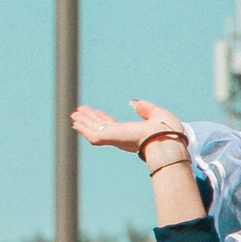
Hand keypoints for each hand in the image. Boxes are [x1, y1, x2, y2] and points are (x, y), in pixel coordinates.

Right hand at [71, 100, 186, 156]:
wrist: (166, 138)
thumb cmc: (166, 130)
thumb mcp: (155, 114)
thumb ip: (144, 108)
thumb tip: (133, 102)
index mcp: (132, 133)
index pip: (113, 126)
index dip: (103, 118)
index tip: (97, 112)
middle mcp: (122, 137)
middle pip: (101, 127)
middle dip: (90, 120)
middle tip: (79, 113)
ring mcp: (115, 138)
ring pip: (94, 130)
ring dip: (83, 122)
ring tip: (74, 115)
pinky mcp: (110, 137)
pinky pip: (92, 133)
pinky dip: (83, 128)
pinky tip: (76, 122)